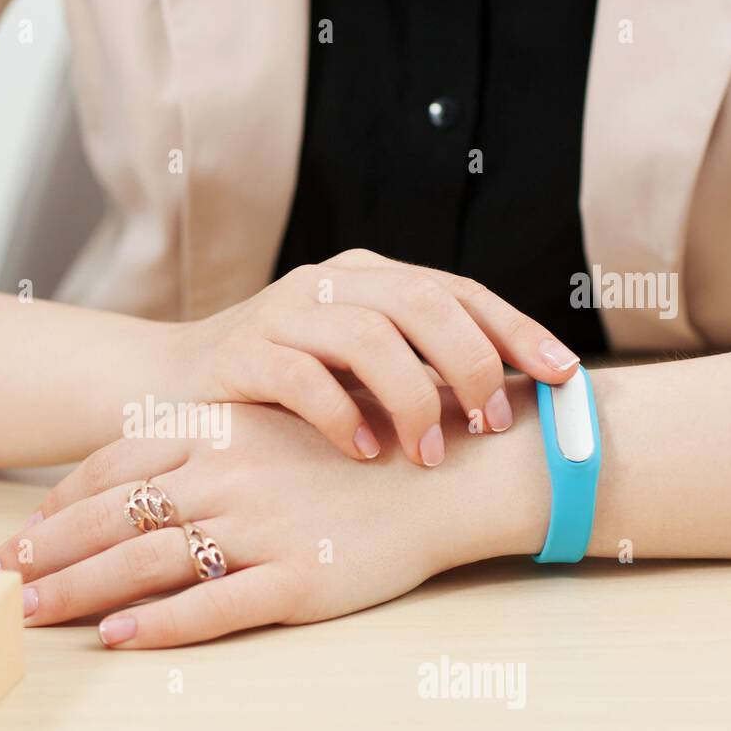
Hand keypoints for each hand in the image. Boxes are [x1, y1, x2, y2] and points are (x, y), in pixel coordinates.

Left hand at [0, 382, 549, 647]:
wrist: (445, 468)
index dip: (57, 503)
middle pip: (111, 517)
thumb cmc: (356, 444)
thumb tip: (138, 476)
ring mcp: (261, 528)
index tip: (19, 532)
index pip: (112, 468)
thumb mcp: (274, 422)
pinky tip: (116, 638)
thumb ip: (206, 442)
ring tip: (28, 614)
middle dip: (41, 551)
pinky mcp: (296, 579)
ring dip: (77, 590)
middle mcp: (228, 476)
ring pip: (145, 562)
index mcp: (219, 433)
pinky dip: (158, 624)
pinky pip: (213, 606)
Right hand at [174, 249, 580, 465]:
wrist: (165, 386)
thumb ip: (414, 368)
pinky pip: (304, 377)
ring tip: (428, 454)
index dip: (517, 330)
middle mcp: (329, 280)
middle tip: (491, 425)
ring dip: (413, 399)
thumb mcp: (352, 368)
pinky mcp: (240, 352)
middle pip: (424, 303)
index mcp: (368, 276)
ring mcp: (282, 311)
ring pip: (370, 336)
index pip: (458, 290)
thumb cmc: (277, 389)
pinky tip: (363, 453)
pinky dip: (342, 417)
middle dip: (472, 365)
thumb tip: (507, 402)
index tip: (565, 377)